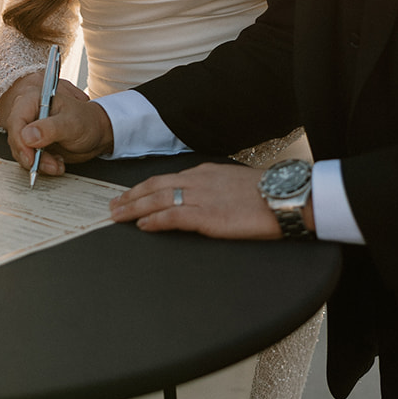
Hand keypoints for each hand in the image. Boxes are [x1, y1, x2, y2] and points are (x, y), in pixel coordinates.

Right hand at [7, 90, 111, 177]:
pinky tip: (57, 163)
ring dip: (38, 163)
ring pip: (22, 152)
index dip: (20, 142)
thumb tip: (27, 136)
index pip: (17, 121)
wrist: (97, 133)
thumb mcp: (71, 123)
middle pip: (16, 139)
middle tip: (50, 165)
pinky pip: (30, 159)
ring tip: (57, 165)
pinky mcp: (35, 145)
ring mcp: (32, 131)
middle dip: (31, 157)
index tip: (30, 158)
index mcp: (34, 101)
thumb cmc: (87, 121)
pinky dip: (42, 166)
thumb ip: (50, 128)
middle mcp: (30, 116)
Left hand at [110, 163, 284, 239]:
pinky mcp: (208, 216)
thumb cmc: (264, 193)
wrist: (283, 196)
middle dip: (131, 196)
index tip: (130, 194)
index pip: (165, 179)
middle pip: (154, 186)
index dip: (144, 187)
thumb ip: (212, 187)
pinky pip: (173, 217)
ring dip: (134, 208)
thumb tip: (198, 197)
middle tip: (113, 206)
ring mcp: (201, 197)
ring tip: (118, 216)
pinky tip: (143, 225)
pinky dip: (154, 221)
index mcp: (204, 173)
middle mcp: (198, 181)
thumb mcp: (232, 182)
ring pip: (158, 200)